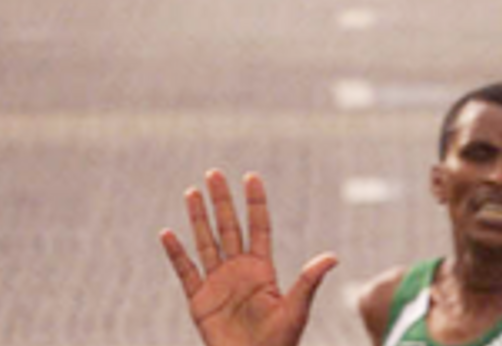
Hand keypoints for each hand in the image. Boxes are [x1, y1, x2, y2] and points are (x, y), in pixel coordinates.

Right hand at [160, 171, 338, 345]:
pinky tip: (168, 234)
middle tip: (214, 173)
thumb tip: (333, 256)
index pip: (258, 227)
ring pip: (206, 243)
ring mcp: (218, 283)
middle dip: (222, 201)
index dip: (255, 203)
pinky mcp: (200, 300)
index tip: (251, 177)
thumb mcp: (296, 309)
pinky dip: (176, 254)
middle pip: (229, 228)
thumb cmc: (280, 343)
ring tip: (192, 192)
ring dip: (198, 218)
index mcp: (263, 269)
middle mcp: (239, 270)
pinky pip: (185, 272)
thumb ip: (309, 281)